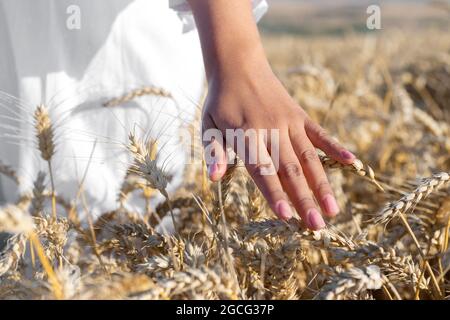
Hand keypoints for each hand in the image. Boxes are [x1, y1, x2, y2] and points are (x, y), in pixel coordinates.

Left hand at [202, 59, 354, 229]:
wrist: (238, 63)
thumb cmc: (220, 100)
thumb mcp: (207, 124)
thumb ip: (213, 151)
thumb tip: (214, 178)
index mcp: (246, 134)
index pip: (262, 170)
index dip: (275, 193)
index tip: (287, 216)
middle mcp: (271, 129)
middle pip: (290, 170)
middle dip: (304, 199)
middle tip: (316, 227)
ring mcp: (289, 122)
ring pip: (308, 157)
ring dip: (322, 184)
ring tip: (333, 210)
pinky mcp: (299, 115)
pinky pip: (320, 133)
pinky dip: (335, 147)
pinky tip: (352, 162)